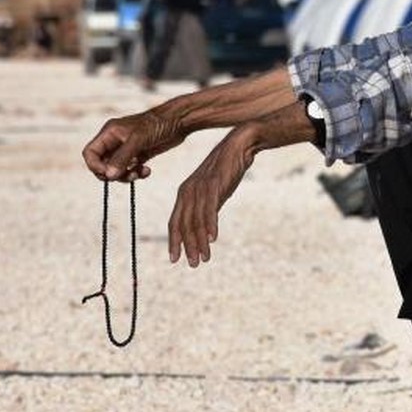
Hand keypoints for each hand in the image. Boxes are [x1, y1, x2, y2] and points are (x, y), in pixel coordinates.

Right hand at [82, 108, 184, 181]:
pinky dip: (136, 174)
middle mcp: (114, 141)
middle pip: (101, 164)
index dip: (95, 167)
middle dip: (112, 174)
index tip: (109, 174)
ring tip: (139, 173)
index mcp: (109, 133)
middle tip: (128, 175)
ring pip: (115, 169)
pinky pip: (129, 170)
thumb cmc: (158, 124)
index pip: (90, 153)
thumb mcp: (138, 140)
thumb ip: (122, 158)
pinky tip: (147, 171)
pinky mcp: (138, 155)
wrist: (178, 121)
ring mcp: (126, 149)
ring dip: (125, 176)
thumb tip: (108, 175)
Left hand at [168, 126, 258, 266]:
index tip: (174, 259)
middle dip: (187, 247)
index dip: (174, 241)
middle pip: (183, 224)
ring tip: (204, 258)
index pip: (175, 222)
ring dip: (200, 242)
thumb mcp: (213, 193)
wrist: (238, 146)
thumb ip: (206, 209)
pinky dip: (210, 224)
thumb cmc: (226, 170)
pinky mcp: (213, 184)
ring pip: (196, 220)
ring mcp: (200, 188)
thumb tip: (205, 230)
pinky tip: (213, 239)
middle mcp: (188, 191)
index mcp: (184, 194)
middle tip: (192, 264)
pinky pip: (209, 208)